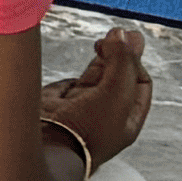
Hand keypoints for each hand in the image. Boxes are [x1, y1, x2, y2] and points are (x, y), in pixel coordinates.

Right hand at [43, 25, 155, 170]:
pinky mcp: (53, 105)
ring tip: (100, 41)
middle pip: (116, 77)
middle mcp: (104, 116)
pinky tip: (71, 70)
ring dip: (98, 59)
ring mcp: (78, 110)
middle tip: (117, 33)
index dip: (134, 60)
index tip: (126, 41)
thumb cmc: (85, 131)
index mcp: (126, 120)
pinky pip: (64, 84)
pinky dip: (68, 74)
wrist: (43, 148)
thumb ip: (122, 61)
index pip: (138, 83)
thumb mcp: (116, 93)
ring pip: (92, 78)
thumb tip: (124, 34)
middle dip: (118, 54)